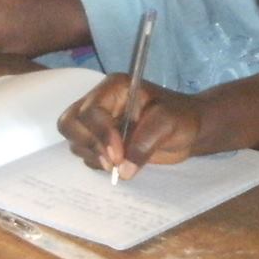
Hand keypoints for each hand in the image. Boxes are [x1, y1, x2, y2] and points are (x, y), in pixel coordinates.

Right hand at [59, 76, 203, 180]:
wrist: (189, 130)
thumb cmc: (181, 118)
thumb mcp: (169, 123)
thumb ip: (146, 143)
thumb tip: (124, 170)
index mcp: (114, 89)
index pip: (91, 110)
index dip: (100, 133)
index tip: (118, 155)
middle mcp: (100, 103)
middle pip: (70, 123)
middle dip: (89, 144)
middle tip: (113, 163)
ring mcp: (97, 123)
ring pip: (74, 141)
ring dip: (93, 156)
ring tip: (121, 163)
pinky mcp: (100, 141)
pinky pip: (85, 154)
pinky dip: (97, 163)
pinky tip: (119, 164)